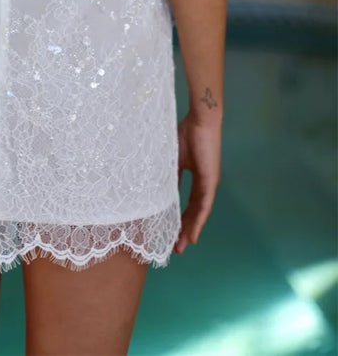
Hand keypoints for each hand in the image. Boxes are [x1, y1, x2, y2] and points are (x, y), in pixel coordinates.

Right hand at [173, 112, 221, 253]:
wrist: (200, 121)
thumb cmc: (186, 134)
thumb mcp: (173, 159)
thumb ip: (169, 176)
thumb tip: (157, 192)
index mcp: (196, 178)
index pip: (188, 204)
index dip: (181, 219)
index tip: (172, 234)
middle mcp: (204, 185)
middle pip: (194, 213)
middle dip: (185, 230)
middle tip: (176, 248)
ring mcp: (209, 184)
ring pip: (200, 213)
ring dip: (191, 229)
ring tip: (184, 245)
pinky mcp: (211, 181)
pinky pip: (204, 205)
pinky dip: (199, 220)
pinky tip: (194, 232)